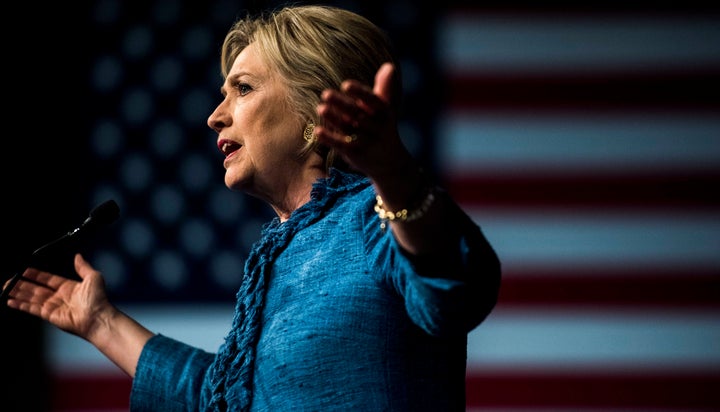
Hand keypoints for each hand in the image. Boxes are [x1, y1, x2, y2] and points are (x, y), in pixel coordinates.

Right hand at [5, 253, 113, 339]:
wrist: (98, 318)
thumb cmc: (98, 299)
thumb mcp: (93, 277)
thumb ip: (83, 266)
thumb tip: (78, 256)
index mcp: (69, 287)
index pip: (48, 279)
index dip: (36, 275)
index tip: (24, 270)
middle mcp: (59, 297)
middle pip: (36, 289)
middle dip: (22, 284)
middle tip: (10, 280)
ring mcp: (53, 306)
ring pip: (31, 298)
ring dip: (18, 293)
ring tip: (6, 289)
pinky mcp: (49, 315)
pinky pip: (32, 308)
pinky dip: (20, 305)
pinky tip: (11, 301)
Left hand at [315, 62, 414, 178]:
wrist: (390, 162)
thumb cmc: (383, 128)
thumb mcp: (386, 109)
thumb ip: (384, 88)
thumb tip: (389, 65)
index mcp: (384, 112)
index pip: (372, 100)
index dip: (359, 93)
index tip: (346, 85)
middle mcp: (377, 127)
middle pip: (357, 113)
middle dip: (342, 104)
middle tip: (325, 94)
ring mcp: (367, 141)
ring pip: (348, 128)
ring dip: (334, 118)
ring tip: (320, 108)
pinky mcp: (356, 154)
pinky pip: (342, 145)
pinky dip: (330, 138)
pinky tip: (318, 130)